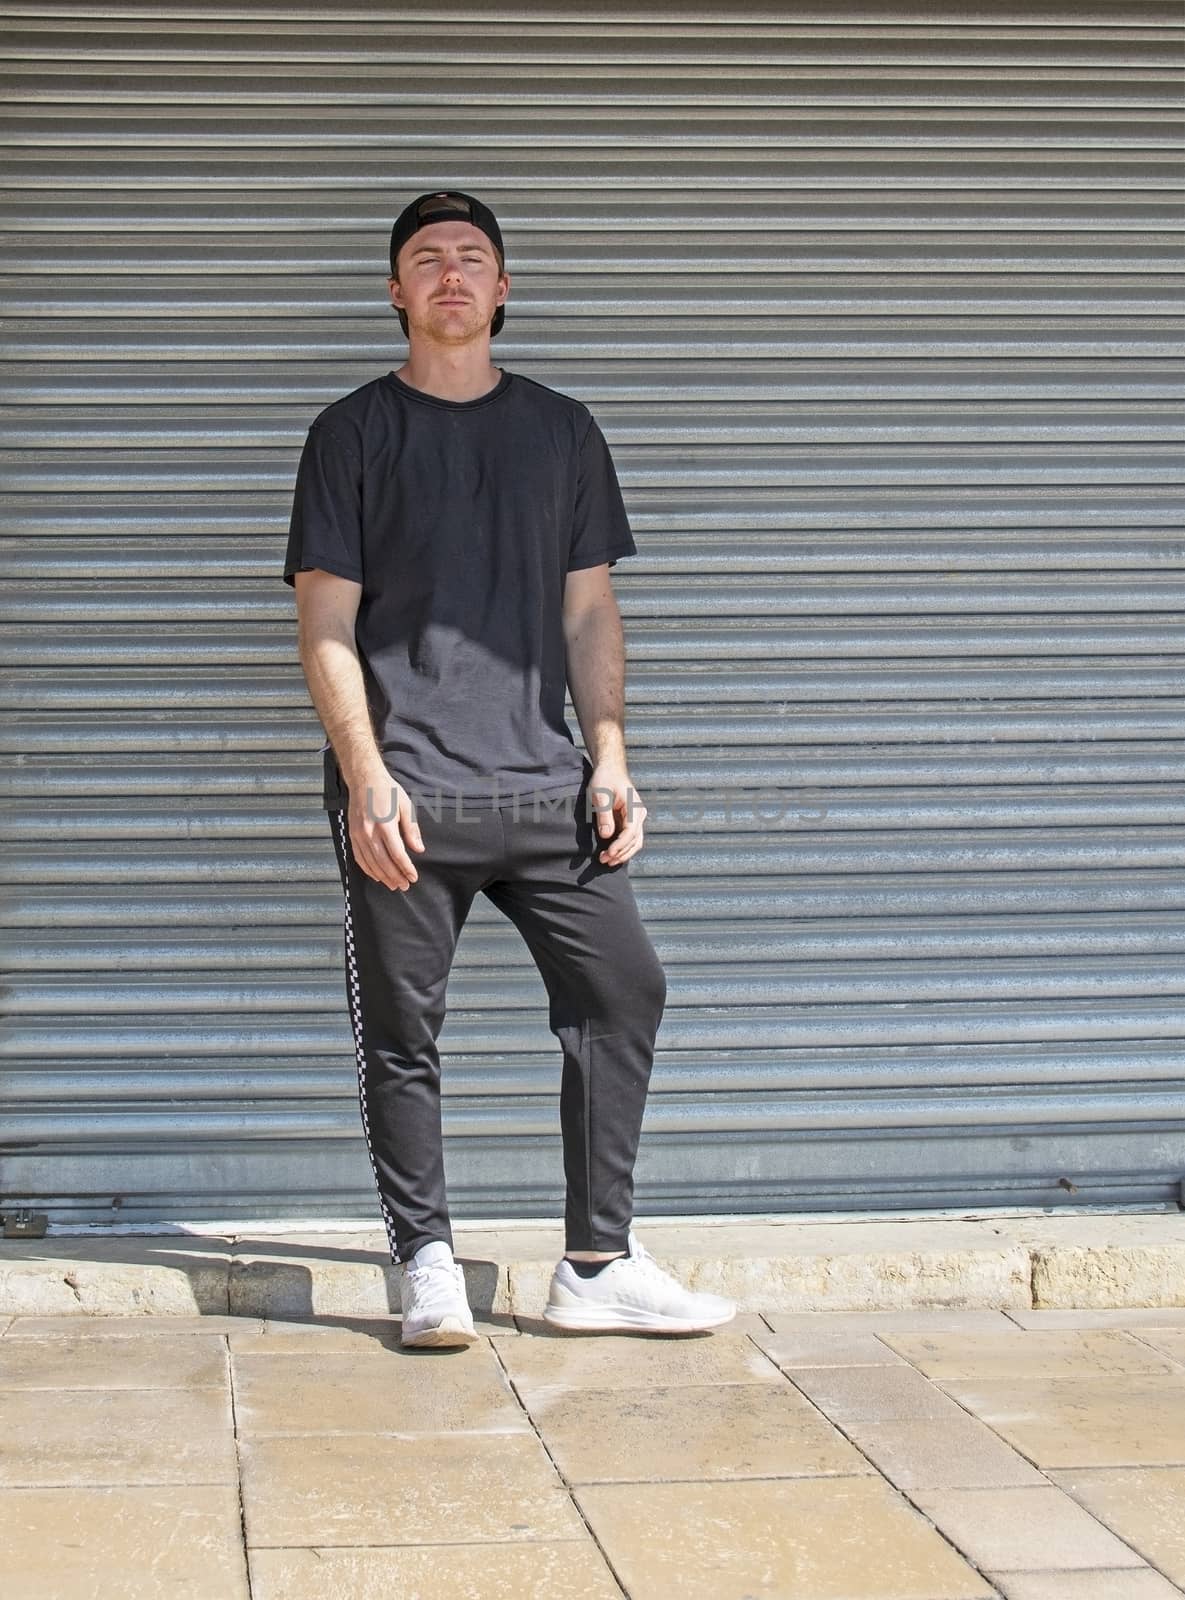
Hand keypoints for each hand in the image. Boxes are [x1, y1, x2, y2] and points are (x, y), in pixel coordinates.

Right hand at [347, 765, 425, 891]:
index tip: (413, 877)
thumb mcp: (405, 806)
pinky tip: (377, 876)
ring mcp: (359, 835)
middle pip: (383, 862)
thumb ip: (411, 830)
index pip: (397, 854)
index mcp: (385, 825)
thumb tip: (419, 849)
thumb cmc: (388, 791)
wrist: (364, 780)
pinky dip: (368, 870)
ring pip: (371, 863)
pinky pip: (359, 858)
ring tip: (393, 885)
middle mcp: (370, 832)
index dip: (406, 868)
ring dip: (383, 877)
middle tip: (405, 886)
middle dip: (395, 877)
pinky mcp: (352, 835)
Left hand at [587, 763, 647, 866]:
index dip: (620, 845)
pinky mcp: (630, 821)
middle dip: (621, 853)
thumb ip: (604, 816)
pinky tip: (612, 854)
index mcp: (634, 807)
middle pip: (635, 841)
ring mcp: (636, 818)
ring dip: (622, 853)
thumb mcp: (600, 795)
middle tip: (604, 860)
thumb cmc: (605, 779)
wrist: (610, 769)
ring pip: (634, 842)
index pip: (630, 832)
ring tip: (607, 861)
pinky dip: (622, 848)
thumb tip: (607, 835)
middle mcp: (639, 814)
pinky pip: (629, 838)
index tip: (609, 854)